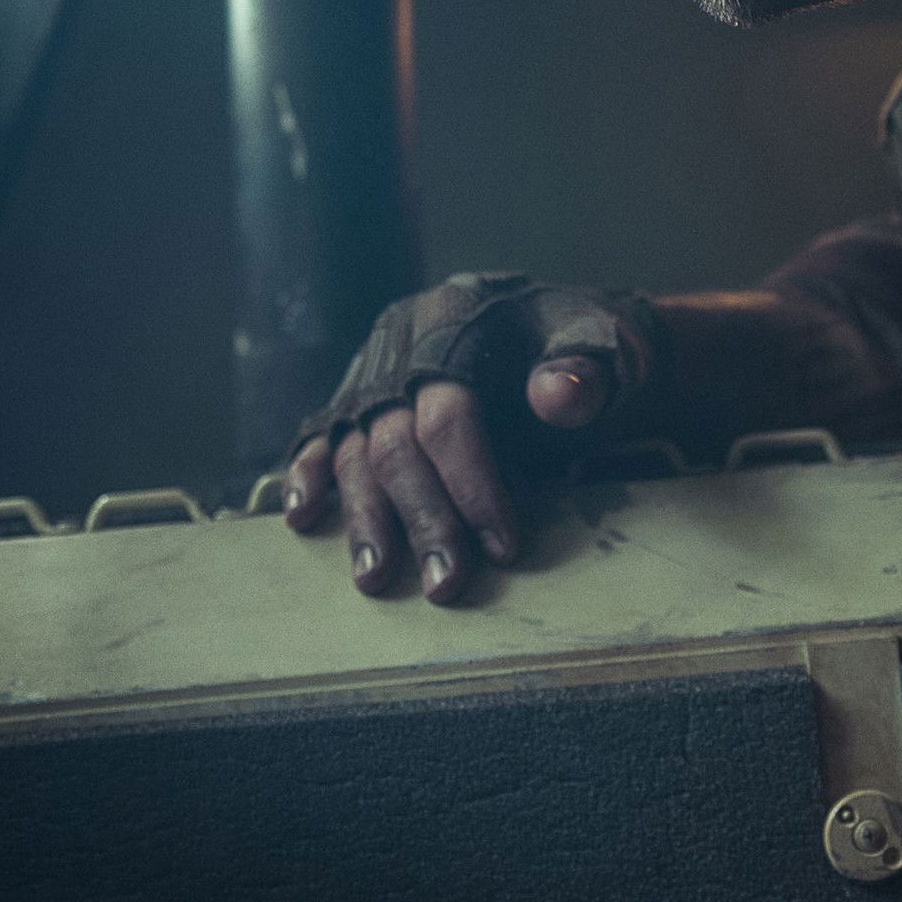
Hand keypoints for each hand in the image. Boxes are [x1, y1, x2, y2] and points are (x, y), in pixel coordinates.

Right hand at [280, 273, 659, 603]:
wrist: (549, 326)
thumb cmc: (577, 342)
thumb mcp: (599, 342)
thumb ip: (583, 368)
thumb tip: (559, 395)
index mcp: (455, 317)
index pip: (450, 414)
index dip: (473, 482)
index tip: (503, 546)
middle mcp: (400, 345)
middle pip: (397, 442)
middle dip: (422, 518)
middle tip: (445, 584)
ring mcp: (372, 372)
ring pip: (356, 451)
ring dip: (365, 519)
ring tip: (376, 579)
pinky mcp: (356, 398)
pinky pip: (323, 436)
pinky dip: (308, 475)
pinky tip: (302, 516)